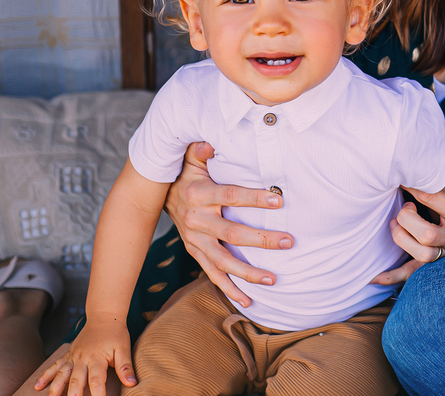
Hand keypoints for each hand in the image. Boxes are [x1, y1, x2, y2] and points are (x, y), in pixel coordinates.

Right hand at [34, 318, 133, 395]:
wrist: (104, 316)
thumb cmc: (116, 334)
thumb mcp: (124, 349)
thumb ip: (125, 367)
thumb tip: (132, 383)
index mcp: (97, 359)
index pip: (97, 381)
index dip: (98, 394)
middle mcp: (82, 359)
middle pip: (75, 381)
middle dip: (73, 395)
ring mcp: (73, 357)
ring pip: (61, 375)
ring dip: (55, 389)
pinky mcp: (67, 355)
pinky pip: (54, 366)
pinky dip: (45, 376)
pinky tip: (37, 386)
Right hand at [165, 141, 293, 306]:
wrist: (156, 199)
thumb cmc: (186, 174)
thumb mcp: (189, 159)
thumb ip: (200, 150)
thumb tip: (211, 142)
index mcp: (199, 194)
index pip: (232, 196)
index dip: (255, 198)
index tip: (279, 200)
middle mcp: (197, 221)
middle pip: (232, 233)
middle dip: (262, 240)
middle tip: (288, 242)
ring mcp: (195, 241)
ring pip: (224, 261)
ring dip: (249, 272)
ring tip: (274, 279)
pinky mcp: (196, 253)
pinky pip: (213, 274)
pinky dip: (230, 289)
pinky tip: (250, 301)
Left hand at [370, 186, 444, 285]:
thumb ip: (440, 190)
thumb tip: (411, 181)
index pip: (433, 199)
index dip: (414, 189)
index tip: (401, 179)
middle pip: (425, 233)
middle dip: (407, 218)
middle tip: (406, 207)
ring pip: (421, 255)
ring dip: (401, 238)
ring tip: (398, 224)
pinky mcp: (442, 265)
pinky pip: (416, 275)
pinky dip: (394, 276)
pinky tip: (375, 277)